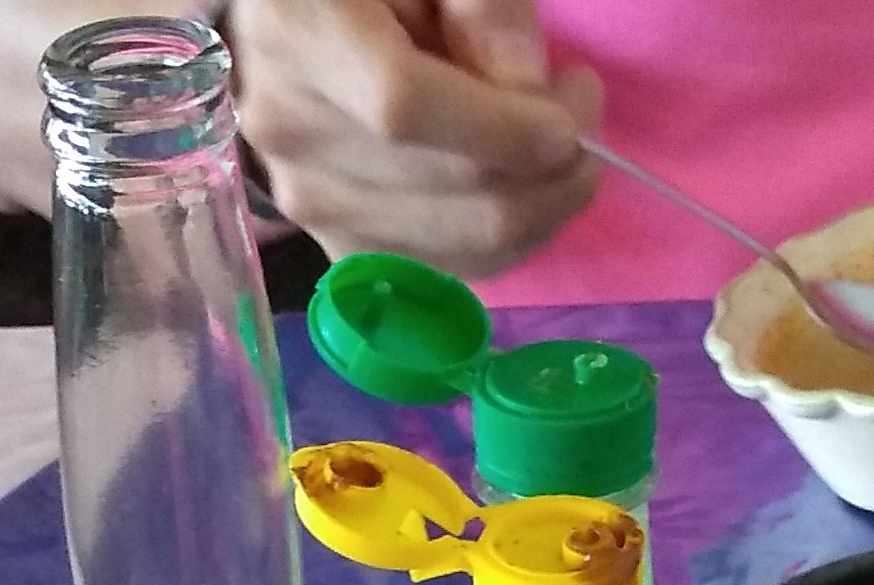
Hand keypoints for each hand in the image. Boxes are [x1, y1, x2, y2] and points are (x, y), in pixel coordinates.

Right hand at [230, 0, 602, 278]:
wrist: (299, 25)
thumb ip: (484, 7)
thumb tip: (530, 91)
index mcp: (301, 36)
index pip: (406, 109)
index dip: (503, 130)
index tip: (570, 121)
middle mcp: (291, 133)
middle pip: (446, 191)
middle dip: (546, 169)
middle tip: (582, 109)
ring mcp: (308, 202)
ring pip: (460, 246)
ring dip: (537, 207)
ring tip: (551, 142)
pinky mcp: (334, 245)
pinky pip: (445, 269)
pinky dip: (504, 238)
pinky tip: (517, 184)